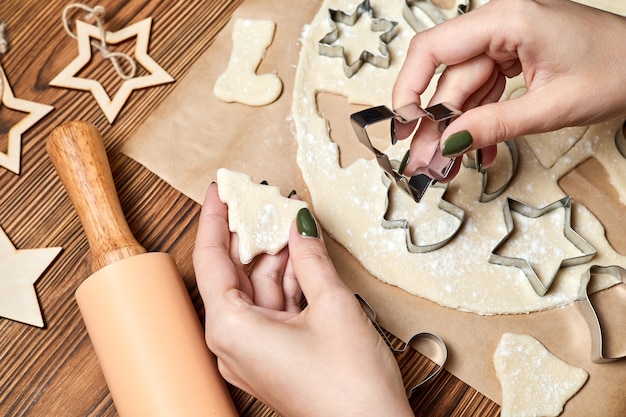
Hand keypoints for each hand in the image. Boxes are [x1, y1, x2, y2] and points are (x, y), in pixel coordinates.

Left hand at [193, 184, 412, 416]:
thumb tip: (300, 223)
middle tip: (263, 198)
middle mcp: (232, 342)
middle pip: (232, 273)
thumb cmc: (349, 384)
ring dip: (275, 256)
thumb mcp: (332, 305)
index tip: (219, 190)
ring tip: (290, 220)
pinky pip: (272, 309)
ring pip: (257, 290)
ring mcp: (252, 352)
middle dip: (250, 234)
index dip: (214, 218)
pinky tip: (301, 254)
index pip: (210, 259)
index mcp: (230, 328)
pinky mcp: (273, 357)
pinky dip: (287, 281)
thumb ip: (311, 257)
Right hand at [393, 0, 625, 177]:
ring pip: (462, 88)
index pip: (432, 48)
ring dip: (455, 129)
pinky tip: (476, 151)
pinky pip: (483, 91)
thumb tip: (449, 143)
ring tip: (446, 167)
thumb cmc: (617, 69)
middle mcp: (500, 23)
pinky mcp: (512, 55)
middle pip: (447, 77)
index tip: (402, 125)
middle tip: (424, 163)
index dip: (408, 88)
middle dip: (435, 125)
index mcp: (507, 18)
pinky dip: (478, 121)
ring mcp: (505, 40)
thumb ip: (495, 124)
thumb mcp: (552, 105)